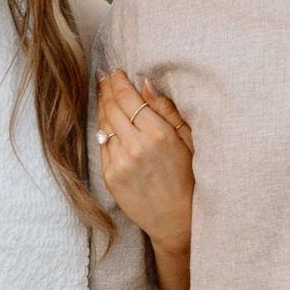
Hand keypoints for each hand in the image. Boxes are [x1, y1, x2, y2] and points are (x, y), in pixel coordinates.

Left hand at [97, 69, 193, 250]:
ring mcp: (120, 163)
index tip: (114, 71)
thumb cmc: (187, 176)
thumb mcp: (187, 139)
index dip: (118, 81)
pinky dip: (103, 130)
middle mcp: (136, 146)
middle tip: (105, 77)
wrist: (177, 218)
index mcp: (159, 134)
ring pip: (103, 124)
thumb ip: (166, 109)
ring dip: (102, 107)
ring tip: (104, 94)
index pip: (128, 98)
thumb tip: (145, 82)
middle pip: (111, 107)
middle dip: (106, 88)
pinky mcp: (110, 177)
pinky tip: (107, 122)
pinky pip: (102, 145)